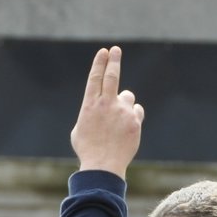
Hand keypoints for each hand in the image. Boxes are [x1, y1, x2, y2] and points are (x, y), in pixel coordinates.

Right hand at [71, 46, 143, 177]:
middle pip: (112, 76)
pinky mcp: (135, 121)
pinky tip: (127, 129)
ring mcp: (122, 112)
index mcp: (90, 105)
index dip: (99, 63)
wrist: (103, 166)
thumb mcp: (79, 130)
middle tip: (116, 50)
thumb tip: (98, 109)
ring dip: (124, 103)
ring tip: (118, 120)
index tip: (104, 52)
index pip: (95, 78)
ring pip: (128, 96)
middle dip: (114, 60)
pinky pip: (137, 111)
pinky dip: (133, 116)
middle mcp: (106, 104)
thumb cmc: (88, 150)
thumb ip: (90, 114)